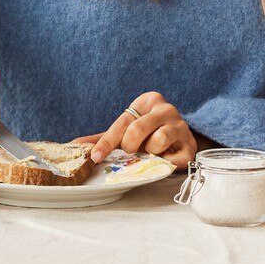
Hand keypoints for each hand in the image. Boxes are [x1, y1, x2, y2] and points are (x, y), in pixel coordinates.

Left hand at [74, 91, 196, 170]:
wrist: (179, 140)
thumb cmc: (149, 134)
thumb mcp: (126, 132)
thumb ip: (103, 137)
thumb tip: (74, 144)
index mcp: (148, 100)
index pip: (123, 122)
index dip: (106, 142)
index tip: (95, 157)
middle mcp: (166, 109)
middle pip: (137, 129)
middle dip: (129, 146)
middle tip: (131, 151)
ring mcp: (181, 126)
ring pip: (157, 141)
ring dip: (149, 152)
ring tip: (152, 151)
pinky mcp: (190, 145)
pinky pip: (172, 158)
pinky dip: (164, 162)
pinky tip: (164, 158)